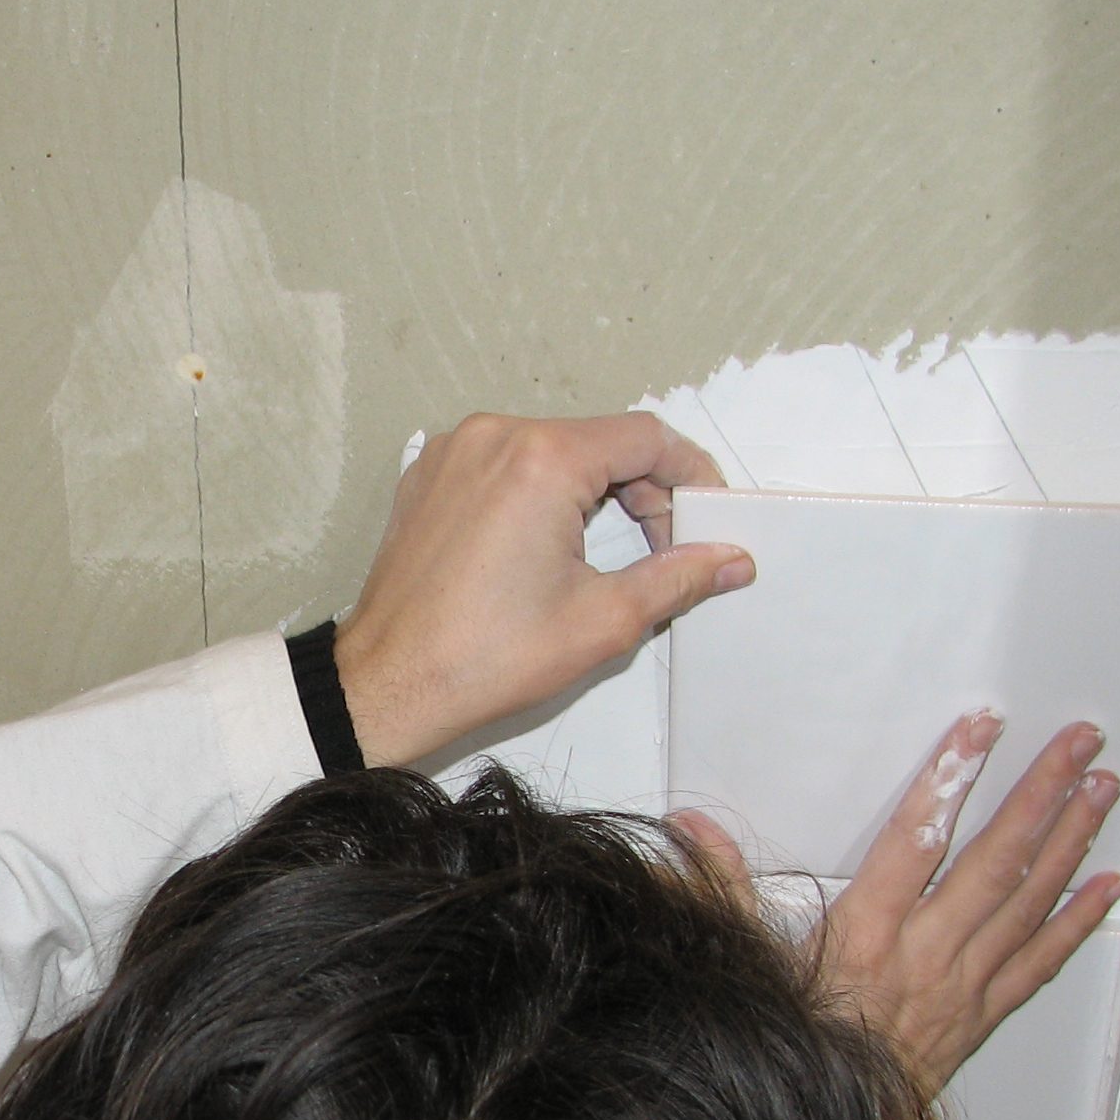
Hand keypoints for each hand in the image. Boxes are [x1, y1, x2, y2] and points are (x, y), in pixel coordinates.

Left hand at [333, 413, 748, 766]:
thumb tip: (731, 559)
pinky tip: (550, 548)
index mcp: (541, 459)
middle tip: (666, 551)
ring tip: (607, 557)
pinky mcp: (430, 475)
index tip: (706, 516)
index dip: (691, 475)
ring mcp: (454, 452)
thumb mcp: (603, 619)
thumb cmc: (482, 658)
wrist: (389, 683)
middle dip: (644, 491)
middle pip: (601, 440)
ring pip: (554, 450)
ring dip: (594, 492)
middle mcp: (494, 437)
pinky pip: (506, 465)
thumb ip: (678, 578)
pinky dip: (541, 493)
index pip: (646, 438)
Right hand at [674, 712, 1119, 1088]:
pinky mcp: (983, 1012)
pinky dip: (1080, 919)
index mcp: (865, 933)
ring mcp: (963, 984)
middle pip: (996, 860)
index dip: (951, 779)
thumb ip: (722, 884)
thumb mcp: (746, 958)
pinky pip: (1041, 960)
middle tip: (1080, 744)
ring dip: (1072, 840)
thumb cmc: (793, 1043)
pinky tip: (1110, 885)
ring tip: (1102, 787)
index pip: (917, 839)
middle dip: (1041, 793)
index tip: (980, 732)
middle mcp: (925, 954)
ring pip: (1029, 901)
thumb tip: (694, 825)